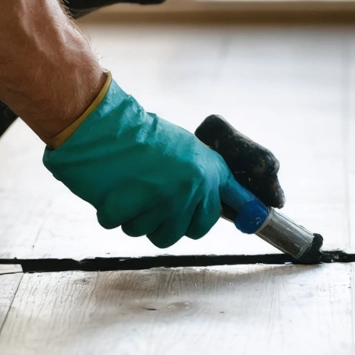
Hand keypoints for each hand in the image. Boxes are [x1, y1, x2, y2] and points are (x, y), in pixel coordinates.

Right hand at [42, 79, 229, 247]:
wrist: (100, 121)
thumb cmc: (134, 131)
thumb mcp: (179, 146)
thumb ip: (196, 176)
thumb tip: (206, 201)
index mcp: (205, 169)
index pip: (232, 199)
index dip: (244, 211)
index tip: (254, 220)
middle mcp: (191, 187)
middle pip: (187, 231)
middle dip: (168, 222)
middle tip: (151, 201)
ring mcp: (163, 201)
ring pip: (150, 232)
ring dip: (135, 217)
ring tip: (127, 188)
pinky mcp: (133, 210)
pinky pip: (120, 226)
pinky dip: (110, 212)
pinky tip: (110, 190)